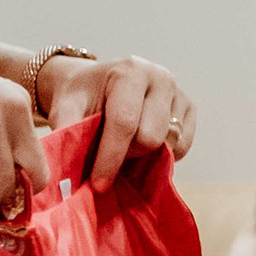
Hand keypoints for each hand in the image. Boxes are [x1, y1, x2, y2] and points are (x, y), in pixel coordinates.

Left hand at [43, 51, 196, 183]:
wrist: (98, 81)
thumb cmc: (82, 97)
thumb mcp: (65, 108)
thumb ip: (67, 133)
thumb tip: (66, 173)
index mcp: (129, 72)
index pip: (124, 123)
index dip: (110, 158)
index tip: (98, 184)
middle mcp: (160, 77)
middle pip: (150, 137)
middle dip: (127, 154)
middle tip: (109, 154)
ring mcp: (179, 92)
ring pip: (170, 143)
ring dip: (146, 155)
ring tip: (126, 148)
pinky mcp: (189, 107)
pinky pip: (183, 146)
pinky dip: (163, 154)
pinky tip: (144, 146)